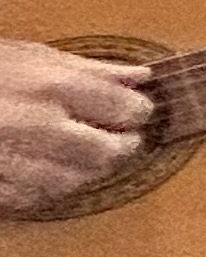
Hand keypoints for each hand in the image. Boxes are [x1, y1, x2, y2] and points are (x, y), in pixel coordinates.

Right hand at [0, 40, 157, 221]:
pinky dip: (47, 190)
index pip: (126, 108)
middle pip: (108, 153)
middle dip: (121, 147)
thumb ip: (91, 69)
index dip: (138, 111)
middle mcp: (36, 126)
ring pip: (74, 183)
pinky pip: (34, 199)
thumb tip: (141, 77)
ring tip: (80, 155)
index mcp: (52, 87)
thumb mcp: (32, 56)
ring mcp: (11, 161)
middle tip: (121, 140)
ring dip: (86, 172)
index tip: (137, 112)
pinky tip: (45, 173)